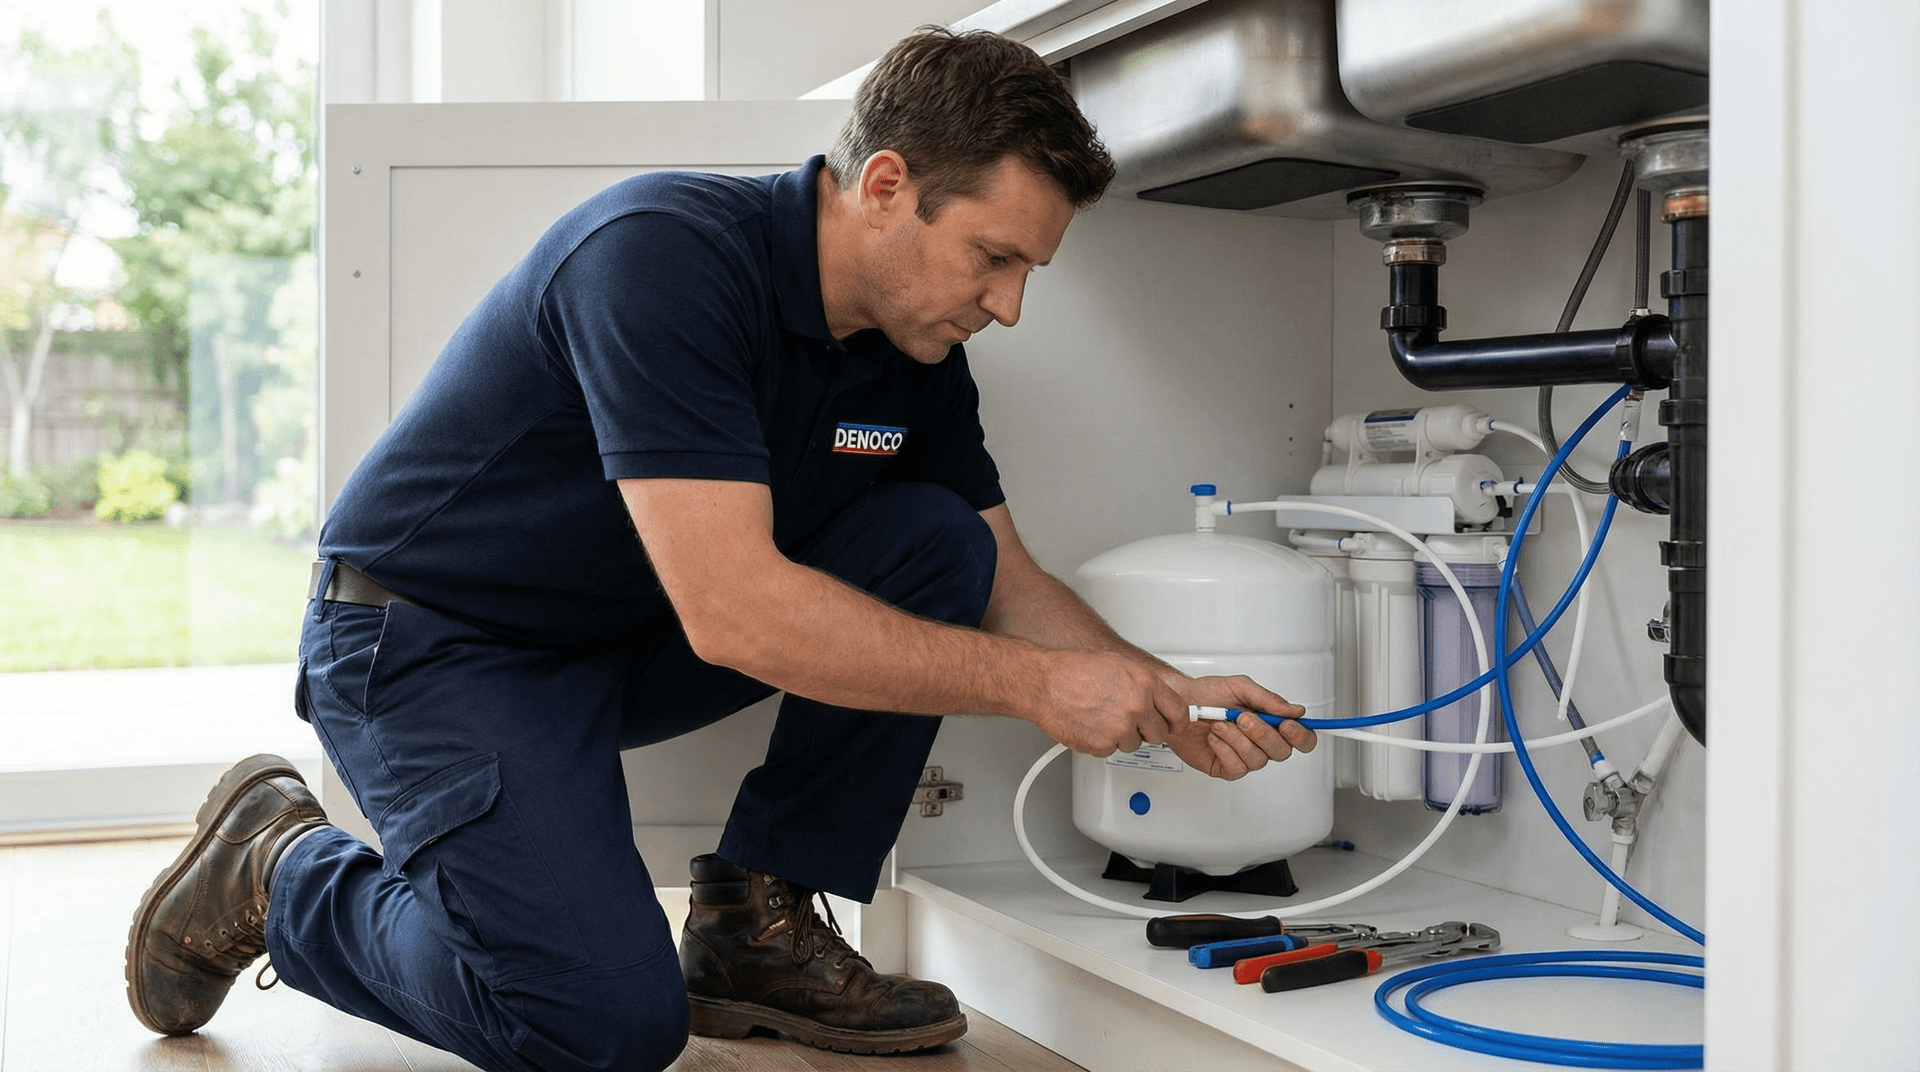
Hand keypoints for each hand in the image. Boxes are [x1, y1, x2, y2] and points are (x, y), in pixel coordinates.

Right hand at [1024, 651, 1187, 756]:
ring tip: (1101, 717)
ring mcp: (1121, 728)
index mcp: (1145, 684)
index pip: (1179, 711)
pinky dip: (1101, 743)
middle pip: (1158, 733)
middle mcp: (1137, 706)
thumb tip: (1159, 699)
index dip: (1177, 722)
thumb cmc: (1075, 670)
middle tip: (1128, 720)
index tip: (1175, 726)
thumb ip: (1144, 684)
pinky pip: (1111, 751)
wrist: (1044, 683)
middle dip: (1145, 730)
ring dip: (1121, 736)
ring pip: (1133, 744)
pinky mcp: (1103, 745)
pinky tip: (1090, 724)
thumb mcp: (1119, 664)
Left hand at [1160, 673, 1316, 780]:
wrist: (1178, 702)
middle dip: (1262, 734)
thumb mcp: (1240, 687)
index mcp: (1270, 722)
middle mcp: (1260, 742)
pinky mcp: (1225, 768)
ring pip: (1257, 760)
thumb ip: (1268, 700)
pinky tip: (1214, 738)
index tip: (1287, 726)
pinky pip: (1236, 768)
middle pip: (1281, 752)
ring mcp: (1243, 757)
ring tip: (1220, 724)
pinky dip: (1224, 750)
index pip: (1300, 738)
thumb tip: (1296, 710)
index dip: (1301, 736)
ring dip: (1237, 740)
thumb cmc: (1207, 694)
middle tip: (1242, 717)